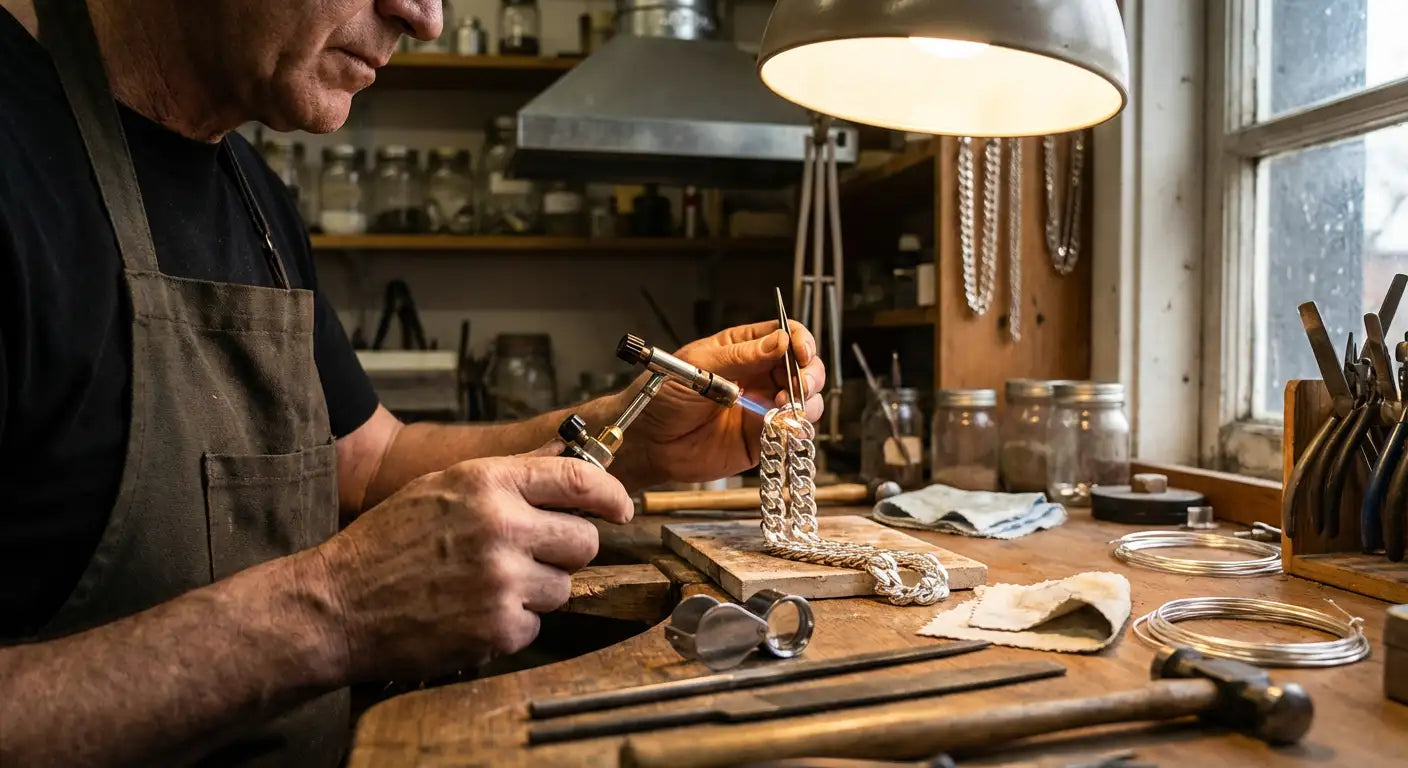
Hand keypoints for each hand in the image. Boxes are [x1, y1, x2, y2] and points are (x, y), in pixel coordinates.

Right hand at [312, 442, 632, 681]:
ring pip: (564, 587)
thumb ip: (509, 474)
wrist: (336, 604)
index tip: (621, 507)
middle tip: (531, 555)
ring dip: (537, 590)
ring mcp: (503, 580)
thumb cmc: (386, 543)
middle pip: (585, 541)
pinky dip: (512, 623)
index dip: (611, 495)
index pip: (579, 479)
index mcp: (488, 483)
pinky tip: (473, 611)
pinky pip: (537, 625)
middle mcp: (501, 527)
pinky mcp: (499, 628)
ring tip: (487, 584)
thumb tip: (566, 458)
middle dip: (566, 550)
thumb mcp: (444, 487)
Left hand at [622, 321, 825, 485]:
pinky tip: (782, 426)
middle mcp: (759, 376)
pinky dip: (796, 429)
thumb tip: (780, 341)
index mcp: (744, 348)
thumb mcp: (697, 366)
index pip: (786, 334)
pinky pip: (791, 431)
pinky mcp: (761, 438)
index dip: (800, 341)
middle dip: (809, 373)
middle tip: (799, 385)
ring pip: (806, 399)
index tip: (801, 352)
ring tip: (783, 407)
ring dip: (806, 402)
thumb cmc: (663, 394)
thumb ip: (740, 356)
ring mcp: (763, 407)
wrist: (647, 441)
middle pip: (805, 367)